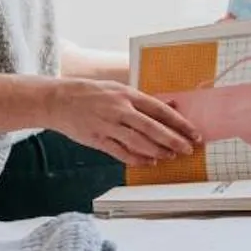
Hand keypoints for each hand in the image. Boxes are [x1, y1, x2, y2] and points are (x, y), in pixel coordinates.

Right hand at [44, 79, 201, 165]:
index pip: (159, 110)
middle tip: (188, 148)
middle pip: (152, 128)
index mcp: (126, 94)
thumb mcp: (116, 88)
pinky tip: (148, 162)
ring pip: (139, 143)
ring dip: (158, 151)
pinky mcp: (98, 140)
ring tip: (171, 156)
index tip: (192, 132)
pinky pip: (121, 153)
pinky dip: (137, 159)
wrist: (58, 100)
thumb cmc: (89, 92)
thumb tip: (167, 104)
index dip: (178, 123)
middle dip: (174, 140)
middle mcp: (119, 110)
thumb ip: (140, 99)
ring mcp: (108, 126)